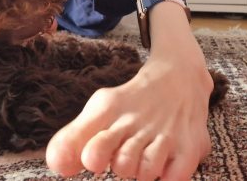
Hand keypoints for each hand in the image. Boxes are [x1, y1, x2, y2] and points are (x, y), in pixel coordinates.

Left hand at [46, 15, 212, 179]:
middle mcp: (139, 121)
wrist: (180, 76)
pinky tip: (165, 160)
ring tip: (146, 153)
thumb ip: (73, 138)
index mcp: (111, 111)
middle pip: (122, 166)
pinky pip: (174, 177)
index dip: (93, 155)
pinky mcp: (190, 145)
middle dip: (122, 164)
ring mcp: (166, 133)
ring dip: (143, 170)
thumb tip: (56, 165)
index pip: (95, 146)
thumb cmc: (132, 104)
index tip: (93, 158)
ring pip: (146, 172)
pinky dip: (167, 175)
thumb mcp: (101, 111)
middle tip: (130, 148)